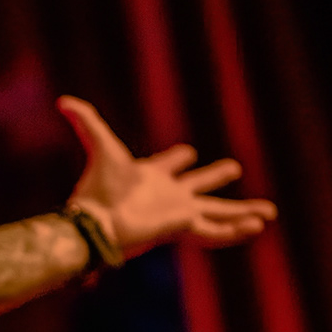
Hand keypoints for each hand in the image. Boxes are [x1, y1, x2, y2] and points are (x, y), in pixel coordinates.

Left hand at [57, 95, 275, 256]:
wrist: (97, 221)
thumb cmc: (99, 188)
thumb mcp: (100, 146)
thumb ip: (85, 121)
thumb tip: (63, 99)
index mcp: (150, 178)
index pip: (168, 166)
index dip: (176, 158)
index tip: (188, 152)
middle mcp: (166, 197)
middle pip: (198, 187)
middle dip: (214, 177)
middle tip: (233, 167)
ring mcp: (178, 214)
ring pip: (218, 213)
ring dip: (242, 211)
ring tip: (268, 212)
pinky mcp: (184, 228)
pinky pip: (216, 231)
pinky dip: (236, 230)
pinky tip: (258, 226)